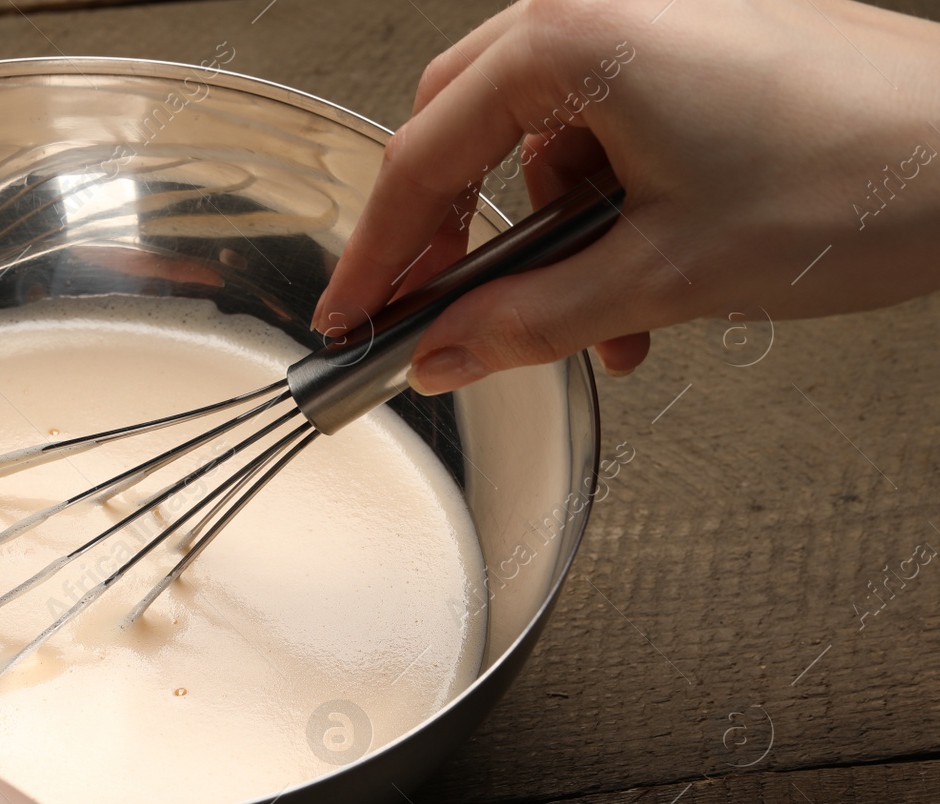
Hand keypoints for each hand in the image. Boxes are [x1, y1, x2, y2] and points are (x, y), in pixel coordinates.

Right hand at [313, 0, 939, 392]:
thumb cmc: (866, 177)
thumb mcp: (664, 277)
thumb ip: (527, 322)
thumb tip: (443, 355)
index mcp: (573, 39)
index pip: (422, 158)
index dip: (377, 253)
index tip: (351, 313)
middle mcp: (601, 4)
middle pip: (462, 132)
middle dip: (454, 239)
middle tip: (437, 315)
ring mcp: (650, 15)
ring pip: (534, 139)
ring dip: (544, 240)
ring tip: (591, 322)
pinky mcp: (692, 41)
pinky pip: (600, 128)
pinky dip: (600, 209)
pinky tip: (638, 276)